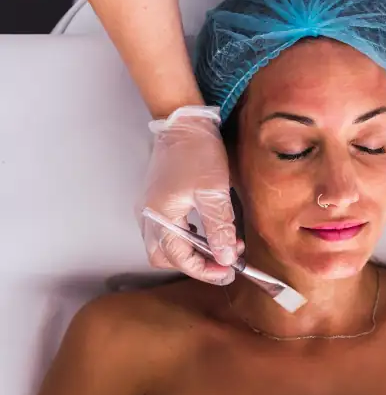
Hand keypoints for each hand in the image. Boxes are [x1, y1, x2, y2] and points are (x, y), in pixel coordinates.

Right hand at [138, 107, 242, 284]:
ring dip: (193, 251)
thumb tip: (226, 257)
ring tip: (222, 246)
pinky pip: (168, 230)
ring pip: (166, 246)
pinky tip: (208, 232)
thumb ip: (219, 228)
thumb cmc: (198, 152)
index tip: (227, 272)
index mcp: (160, 216)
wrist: (184, 122)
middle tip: (223, 263)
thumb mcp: (213, 192)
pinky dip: (187, 238)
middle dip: (196, 265)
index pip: (180, 258)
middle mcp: (149, 216)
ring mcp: (150, 208)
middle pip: (166, 257)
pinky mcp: (157, 201)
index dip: (204, 270)